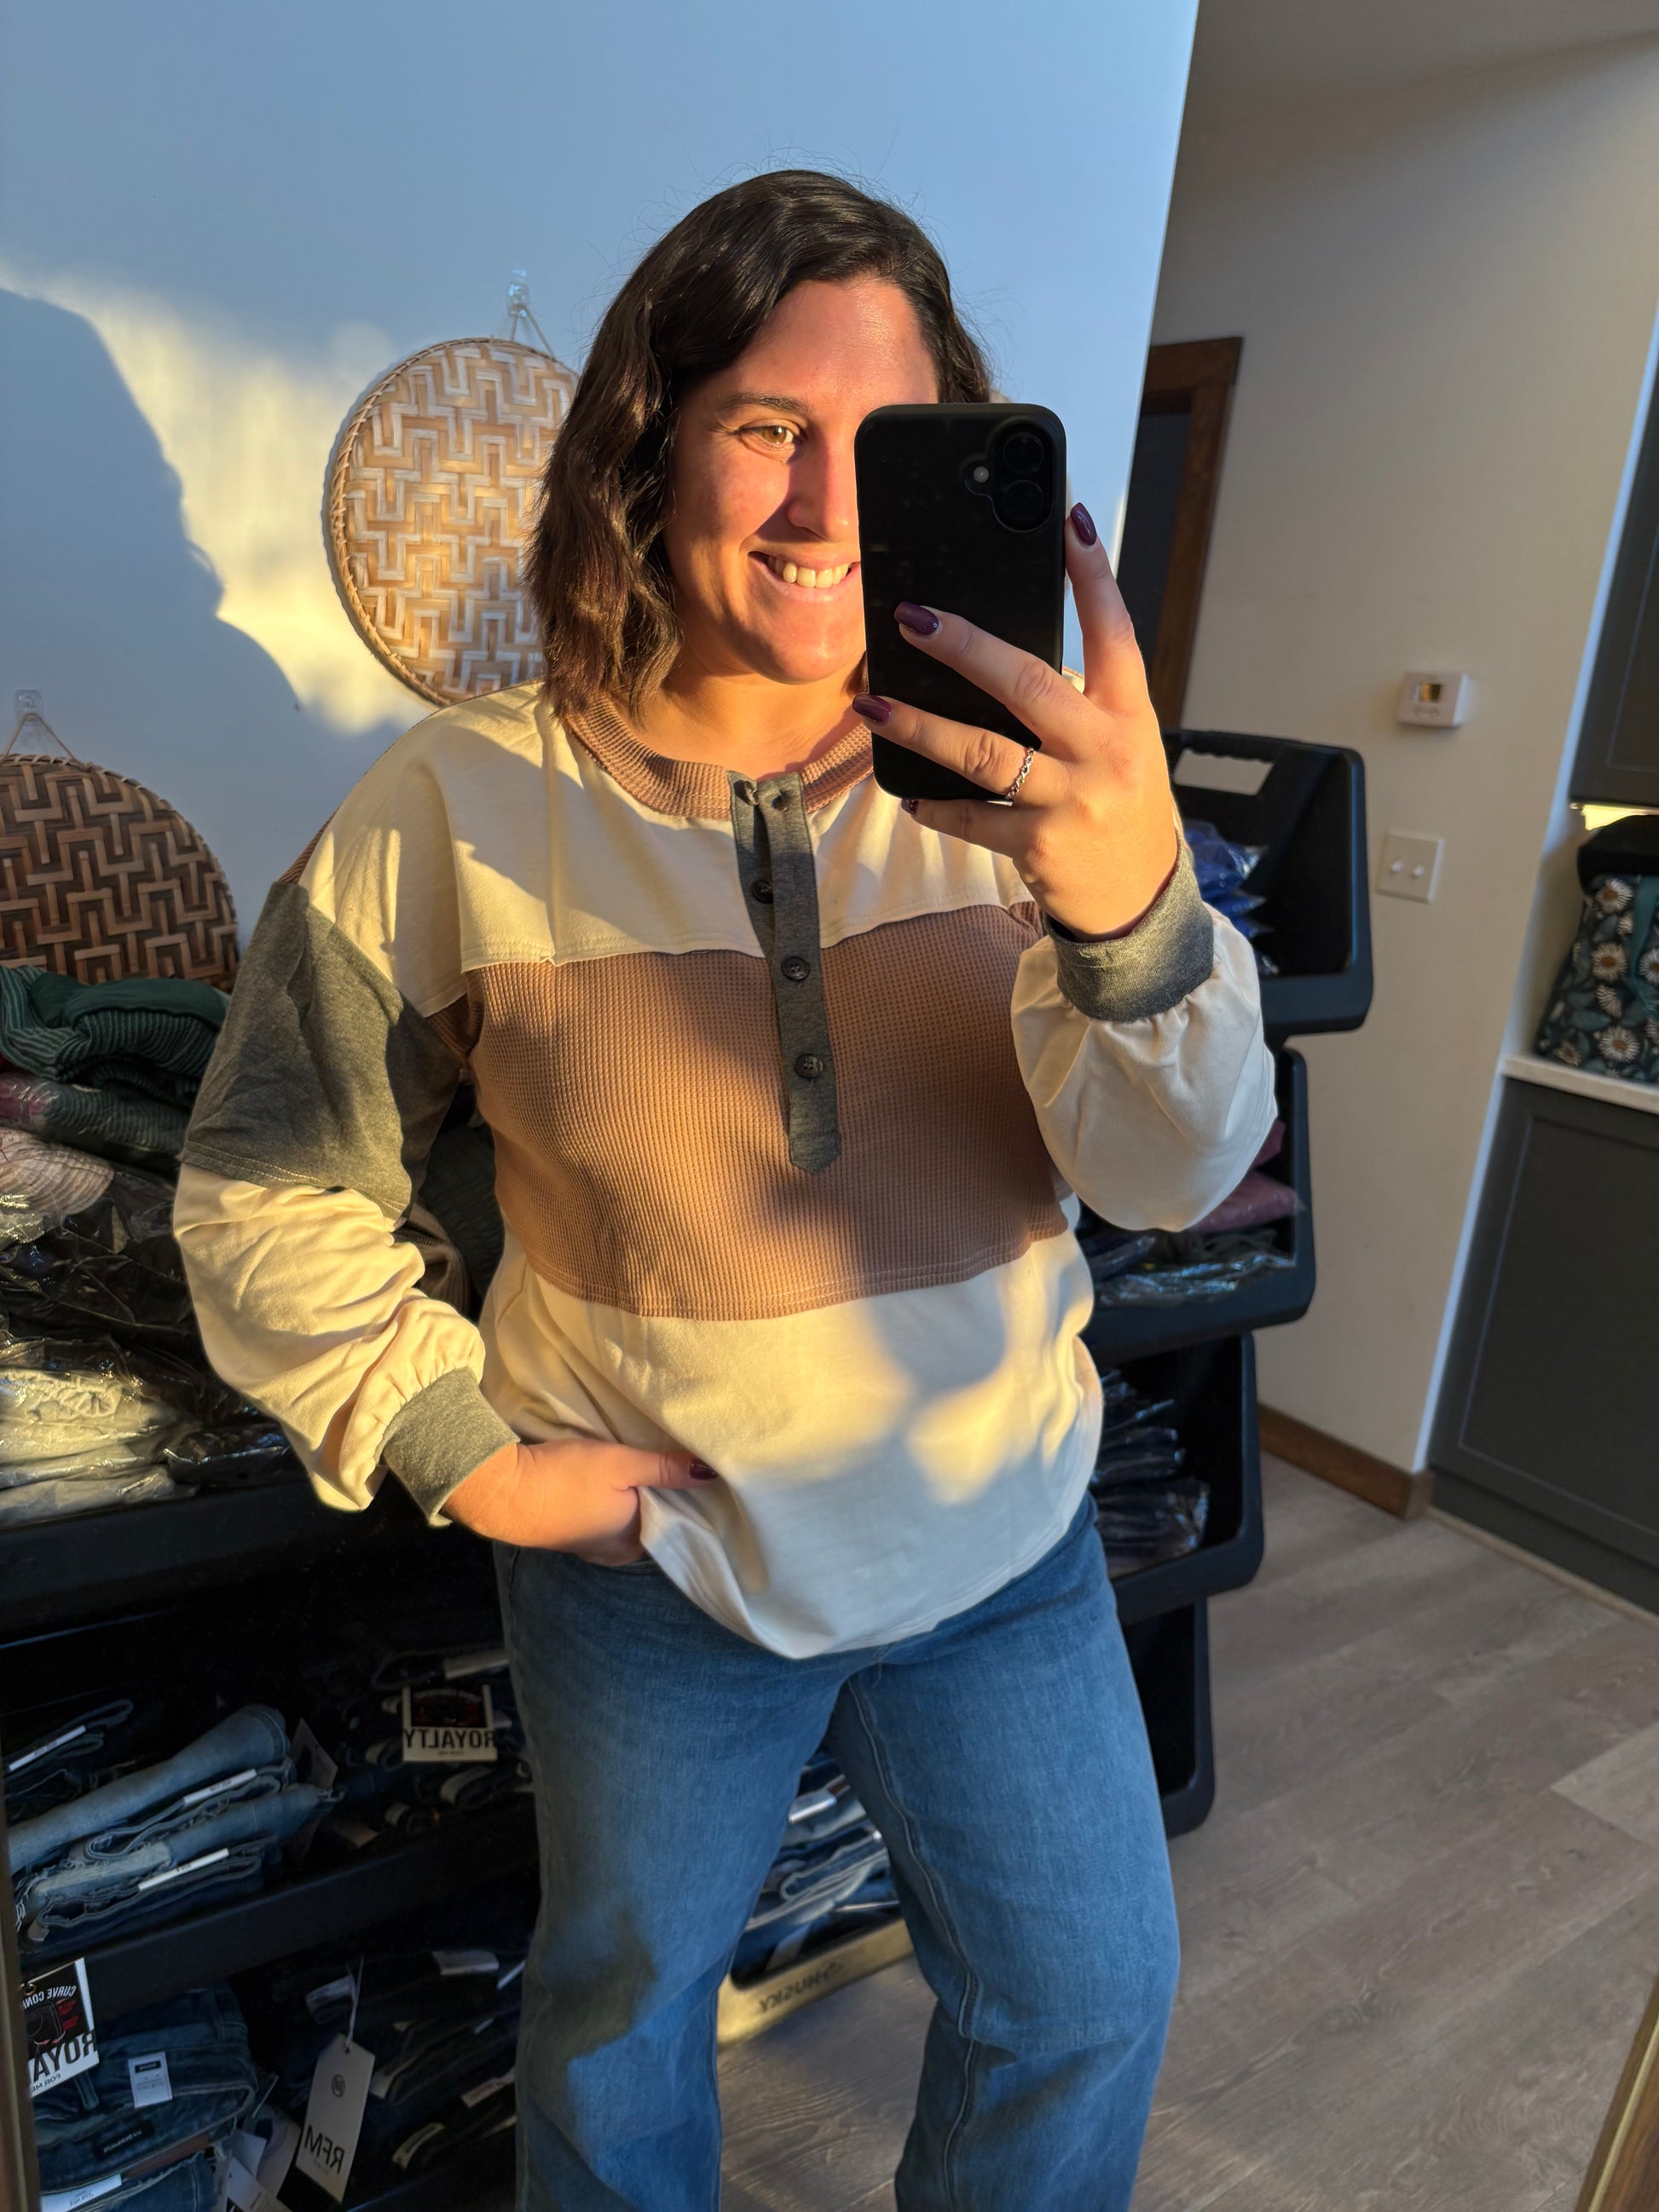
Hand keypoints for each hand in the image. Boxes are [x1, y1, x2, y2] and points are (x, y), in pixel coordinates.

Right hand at [442, 1437, 716, 1560]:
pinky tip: (613, 1479)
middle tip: (677, 1460)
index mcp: (636, 1541)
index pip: (678, 1521)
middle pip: (653, 1520)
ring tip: (648, 1464)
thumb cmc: (564, 1479)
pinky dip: (614, 1500)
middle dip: (663, 1495)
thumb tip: (711, 1473)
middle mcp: (618, 1551)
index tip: (700, 1471)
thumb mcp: (621, 1463)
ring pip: (628, 1518)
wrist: (501, 1493)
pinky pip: (606, 1517)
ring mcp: (592, 1546)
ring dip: (636, 1496)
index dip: (688, 1496)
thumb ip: (665, 1468)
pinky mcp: (571, 1533)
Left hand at [853, 504, 1178, 937]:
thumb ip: (1078, 699)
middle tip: (912, 619)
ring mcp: (1070, 801)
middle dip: (964, 646)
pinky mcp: (1038, 846)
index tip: (1070, 519)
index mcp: (1129, 714)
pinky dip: (933, 804)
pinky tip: (905, 790)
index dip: (1093, 575)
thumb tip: (994, 653)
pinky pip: (970, 818)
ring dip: (920, 727)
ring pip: (984, 753)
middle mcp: (1103, 751)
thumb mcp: (1119, 742)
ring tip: (873, 706)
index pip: (1114, 631)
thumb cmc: (1119, 804)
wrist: (1139, 899)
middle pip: (1027, 683)